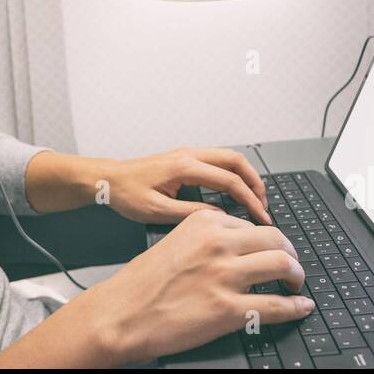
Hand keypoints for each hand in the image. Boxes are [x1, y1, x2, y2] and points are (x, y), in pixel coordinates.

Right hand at [73, 209, 314, 365]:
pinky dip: (295, 307)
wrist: (121, 313)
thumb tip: (235, 246)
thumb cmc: (141, 283)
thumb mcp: (174, 241)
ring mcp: (225, 276)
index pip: (252, 224)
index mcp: (204, 223)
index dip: (267, 239)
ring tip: (295, 283)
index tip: (271, 248)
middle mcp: (218, 244)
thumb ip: (205, 238)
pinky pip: (276, 306)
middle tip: (291, 264)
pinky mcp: (228, 309)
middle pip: (276, 239)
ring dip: (296, 275)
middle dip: (290, 252)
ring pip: (283, 265)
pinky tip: (300, 306)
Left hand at [97, 146, 271, 224]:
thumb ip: (191, 214)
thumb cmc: (126, 194)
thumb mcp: (157, 211)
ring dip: (245, 176)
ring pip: (228, 158)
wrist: (109, 179)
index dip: (249, 200)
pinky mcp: (185, 158)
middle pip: (235, 160)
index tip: (260, 217)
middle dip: (255, 182)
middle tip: (264, 205)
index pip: (229, 180)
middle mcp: (189, 155)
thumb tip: (220, 218)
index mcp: (184, 166)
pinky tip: (235, 190)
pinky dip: (232, 173)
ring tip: (254, 198)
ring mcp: (187, 154)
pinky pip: (217, 161)